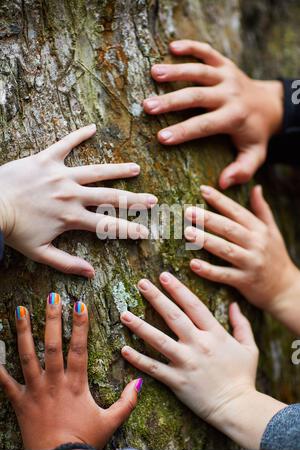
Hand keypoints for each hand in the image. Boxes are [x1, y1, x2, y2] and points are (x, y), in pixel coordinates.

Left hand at [0, 124, 156, 277]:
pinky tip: (93, 128)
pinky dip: (78, 135)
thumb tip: (91, 273)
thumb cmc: (13, 231)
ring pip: (96, 171)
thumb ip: (67, 263)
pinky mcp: (45, 159)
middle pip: (109, 197)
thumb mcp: (39, 253)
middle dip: (134, 200)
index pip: (107, 225)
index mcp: (71, 218)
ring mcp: (60, 175)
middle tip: (152, 200)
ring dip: (118, 170)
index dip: (129, 230)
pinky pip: (65, 144)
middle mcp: (71, 195)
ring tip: (136, 168)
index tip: (146, 232)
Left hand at [0, 294, 140, 449]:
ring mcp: (35, 390)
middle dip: (52, 319)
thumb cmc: (83, 442)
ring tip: (20, 310)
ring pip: (28, 357)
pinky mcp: (20, 402)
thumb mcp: (110, 422)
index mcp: (76, 384)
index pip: (79, 348)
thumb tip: (139, 382)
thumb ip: (126, 402)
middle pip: (52, 346)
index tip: (80, 304)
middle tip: (52, 297)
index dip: (80, 326)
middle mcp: (55, 382)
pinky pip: (6, 382)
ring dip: (24, 332)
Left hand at [120, 273, 285, 448]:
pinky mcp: (177, 381)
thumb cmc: (243, 377)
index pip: (193, 305)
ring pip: (159, 340)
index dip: (178, 289)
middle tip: (141, 283)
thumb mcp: (248, 347)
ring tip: (124, 314)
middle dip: (156, 298)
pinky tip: (124, 349)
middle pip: (173, 316)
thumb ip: (241, 324)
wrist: (238, 408)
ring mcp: (186, 362)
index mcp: (215, 333)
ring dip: (140, 326)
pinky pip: (154, 368)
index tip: (164, 276)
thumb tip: (234, 304)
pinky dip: (138, 359)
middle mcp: (198, 344)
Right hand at [143, 40, 282, 188]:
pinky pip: (207, 51)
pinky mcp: (225, 64)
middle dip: (171, 101)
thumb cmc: (255, 134)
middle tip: (147, 106)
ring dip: (176, 71)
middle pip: (197, 96)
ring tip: (153, 73)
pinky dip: (191, 47)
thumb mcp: (254, 155)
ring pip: (199, 71)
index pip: (205, 125)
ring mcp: (227, 76)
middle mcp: (230, 93)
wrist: (269, 105)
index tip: (162, 138)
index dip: (183, 131)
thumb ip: (242, 170)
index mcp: (234, 117)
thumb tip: (222, 184)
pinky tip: (172, 47)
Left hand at [184, 185, 299, 333]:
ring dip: (206, 241)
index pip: (237, 211)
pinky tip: (193, 264)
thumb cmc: (275, 256)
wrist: (286, 288)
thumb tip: (256, 187)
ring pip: (225, 249)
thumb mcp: (272, 231)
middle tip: (188, 211)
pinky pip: (224, 275)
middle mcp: (256, 244)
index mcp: (259, 230)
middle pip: (229, 228)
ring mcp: (250, 263)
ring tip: (188, 232)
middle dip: (208, 219)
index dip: (219, 200)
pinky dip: (209, 270)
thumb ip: (262, 209)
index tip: (202, 190)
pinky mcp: (245, 281)